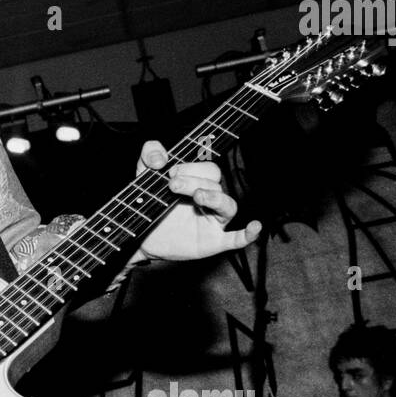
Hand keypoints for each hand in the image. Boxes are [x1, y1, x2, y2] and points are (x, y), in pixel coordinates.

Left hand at [130, 141, 261, 264]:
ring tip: (198, 196)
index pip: (208, 168)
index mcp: (199, 182)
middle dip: (195, 180)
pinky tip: (254, 226)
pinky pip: (237, 239)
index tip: (169, 171)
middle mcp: (209, 199)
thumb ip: (149, 155)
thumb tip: (159, 157)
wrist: (140, 236)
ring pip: (228, 205)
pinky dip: (248, 234)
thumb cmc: (150, 205)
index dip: (191, 166)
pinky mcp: (212, 242)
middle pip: (216, 184)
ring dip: (215, 198)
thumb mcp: (144, 176)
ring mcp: (213, 221)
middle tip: (172, 185)